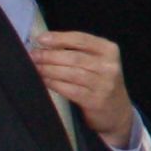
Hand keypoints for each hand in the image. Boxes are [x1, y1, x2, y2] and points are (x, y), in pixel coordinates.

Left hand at [29, 30, 136, 146]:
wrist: (117, 112)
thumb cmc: (100, 82)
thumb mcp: (98, 62)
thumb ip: (78, 51)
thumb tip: (45, 44)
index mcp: (109, 50)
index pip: (82, 39)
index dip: (59, 38)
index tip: (41, 39)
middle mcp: (109, 66)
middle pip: (74, 57)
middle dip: (50, 55)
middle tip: (33, 55)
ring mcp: (104, 84)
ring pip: (71, 73)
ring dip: (49, 70)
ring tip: (36, 68)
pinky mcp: (95, 100)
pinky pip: (70, 89)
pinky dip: (54, 84)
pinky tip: (44, 80)